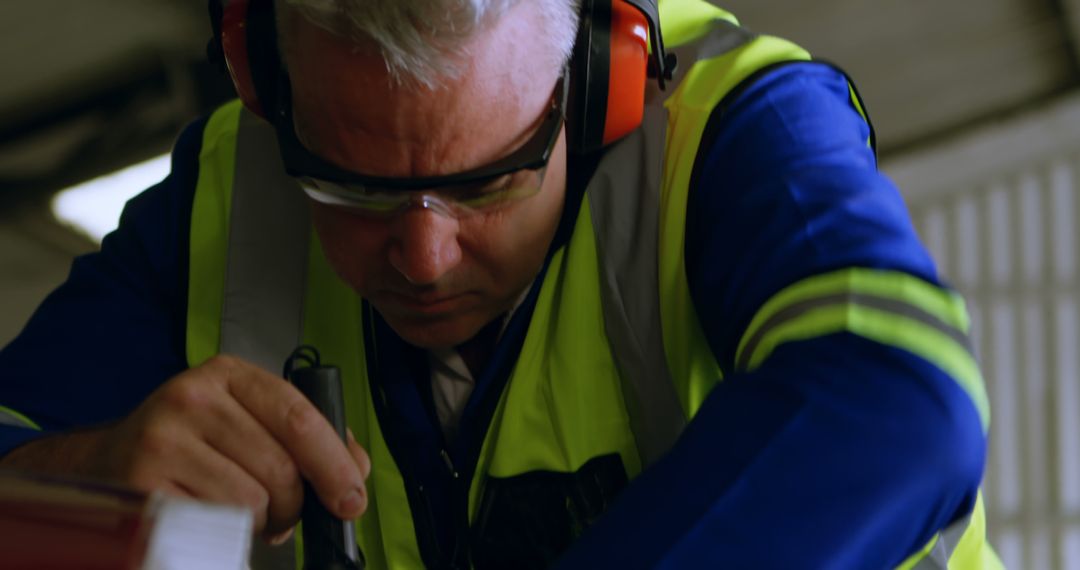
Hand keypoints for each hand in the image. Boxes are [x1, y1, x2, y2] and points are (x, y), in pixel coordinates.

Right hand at [0, 355, 370, 540]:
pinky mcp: (140, 484)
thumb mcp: (247, 422)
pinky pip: (214, 524)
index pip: (298, 416)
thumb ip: (307, 437)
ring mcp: (160, 439)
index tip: (352, 499)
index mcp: (227, 374)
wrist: (106, 464)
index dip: (334, 463)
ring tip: (241, 514)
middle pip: (280, 466)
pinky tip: (214, 522)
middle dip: (294, 504)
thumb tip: (356, 469)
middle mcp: (190, 396)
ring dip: (260, 521)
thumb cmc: (194, 448)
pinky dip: (226, 535)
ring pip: (251, 500)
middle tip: (283, 513)